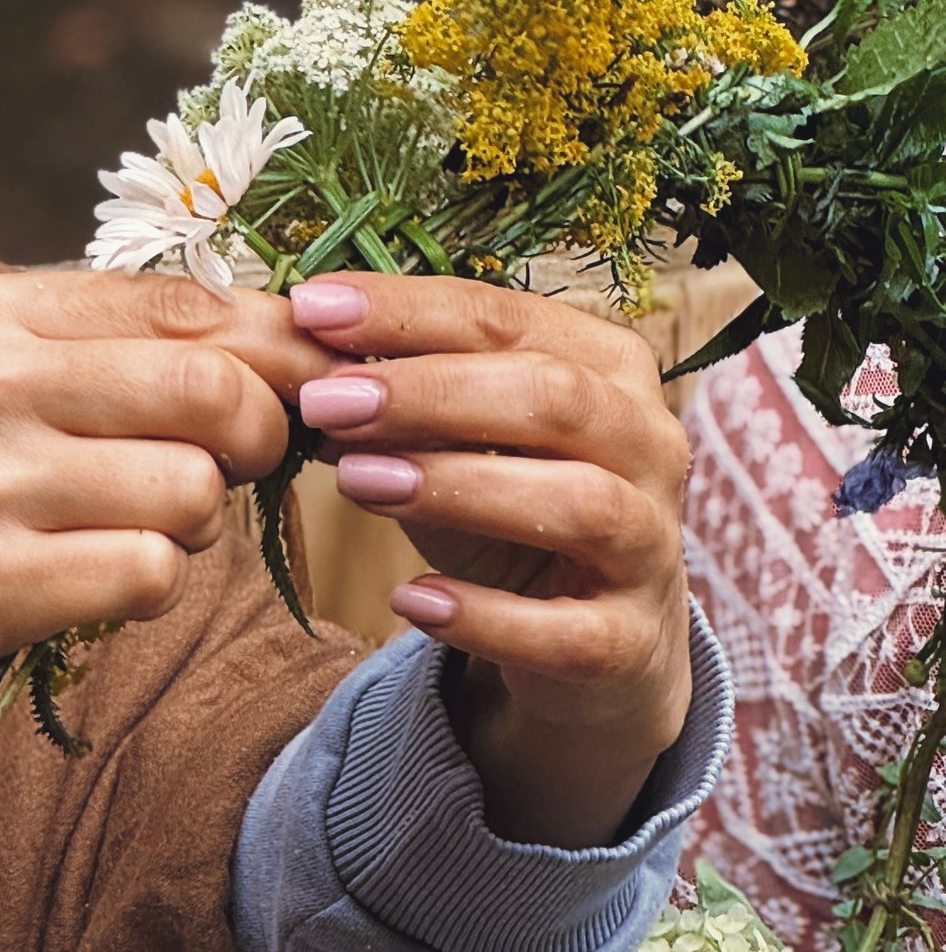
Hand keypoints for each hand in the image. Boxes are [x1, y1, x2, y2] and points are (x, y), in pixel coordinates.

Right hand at [0, 268, 332, 696]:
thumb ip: (122, 346)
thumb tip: (302, 336)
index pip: (194, 303)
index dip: (283, 351)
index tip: (308, 389)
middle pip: (216, 389)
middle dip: (257, 440)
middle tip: (224, 472)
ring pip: (193, 491)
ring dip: (194, 526)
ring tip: (132, 529)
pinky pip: (151, 574)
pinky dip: (150, 589)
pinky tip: (95, 584)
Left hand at [291, 273, 692, 847]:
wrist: (593, 639)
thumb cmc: (512, 506)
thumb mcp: (453, 440)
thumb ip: (397, 397)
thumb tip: (300, 354)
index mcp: (610, 369)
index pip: (508, 318)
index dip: (407, 311)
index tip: (310, 308)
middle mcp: (650, 446)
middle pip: (555, 398)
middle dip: (430, 393)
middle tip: (325, 402)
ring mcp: (652, 548)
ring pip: (580, 503)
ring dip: (459, 487)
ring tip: (357, 483)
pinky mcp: (629, 643)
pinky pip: (568, 632)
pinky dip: (486, 616)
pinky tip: (410, 601)